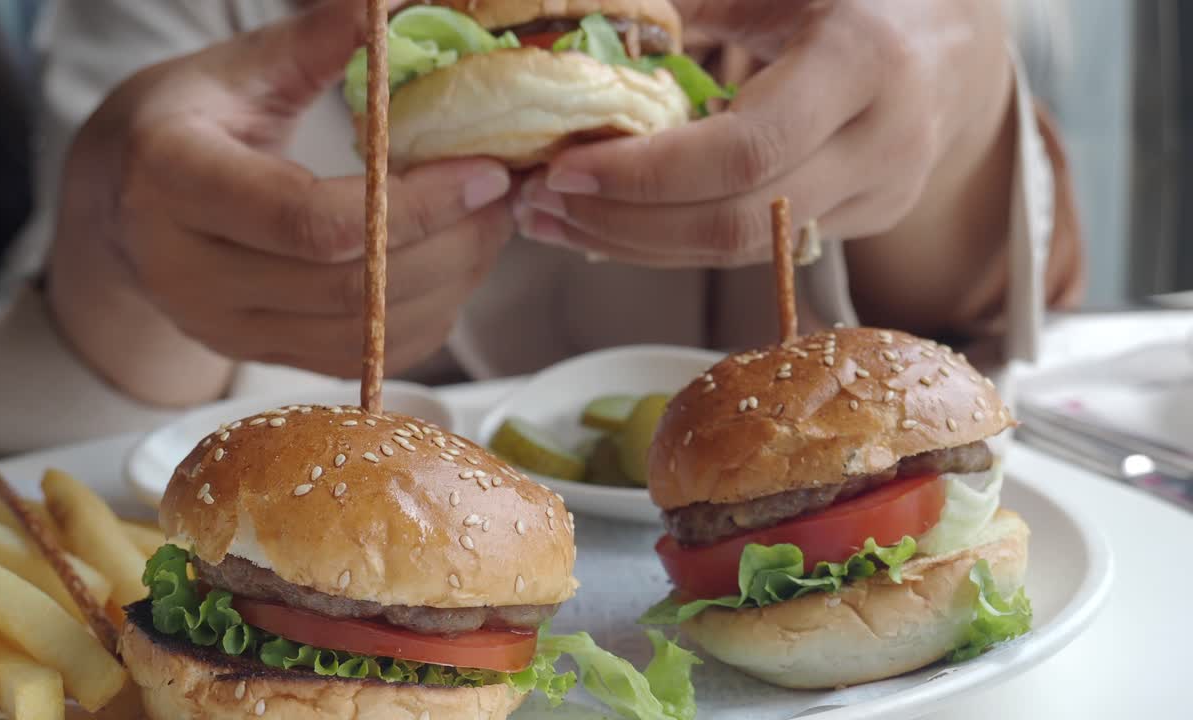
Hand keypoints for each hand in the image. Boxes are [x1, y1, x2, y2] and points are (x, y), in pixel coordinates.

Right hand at [48, 1, 512, 404]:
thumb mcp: (235, 70)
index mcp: (174, 182)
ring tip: (489, 225)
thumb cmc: (185, 122)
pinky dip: (426, 316)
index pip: (310, 221)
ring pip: (366, 334)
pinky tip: (452, 264)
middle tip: (504, 195)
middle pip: (350, 289)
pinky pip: (362, 358)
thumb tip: (390, 7)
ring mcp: (223, 329)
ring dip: (450, 283)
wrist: (122, 207)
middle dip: (451, 245)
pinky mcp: (259, 356)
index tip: (484, 171)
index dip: (415, 205)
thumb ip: (314, 44)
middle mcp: (190, 273)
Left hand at [514, 0, 1011, 270]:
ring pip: (742, 251)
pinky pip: (755, 248)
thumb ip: (691, 3)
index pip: (745, 150)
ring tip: (557, 219)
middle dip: (624, 223)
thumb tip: (575, 18)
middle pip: (738, 221)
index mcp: (863, 60)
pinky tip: (615, 224)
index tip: (565, 169)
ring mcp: (880, 196)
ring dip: (637, 243)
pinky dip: (676, 241)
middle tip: (538, 203)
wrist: (955, 36)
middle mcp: (883, 142)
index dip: (647, 174)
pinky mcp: (862, 225)